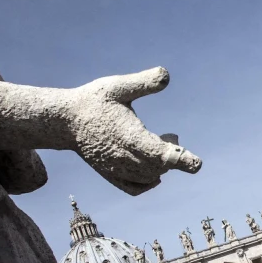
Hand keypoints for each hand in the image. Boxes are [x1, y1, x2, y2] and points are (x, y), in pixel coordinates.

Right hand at [64, 67, 201, 194]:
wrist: (64, 121)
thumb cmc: (92, 100)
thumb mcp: (118, 86)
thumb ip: (143, 82)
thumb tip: (166, 74)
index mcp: (130, 137)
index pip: (161, 156)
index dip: (181, 160)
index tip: (196, 163)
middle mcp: (125, 158)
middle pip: (160, 167)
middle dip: (173, 154)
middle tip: (172, 136)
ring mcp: (117, 169)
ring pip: (150, 177)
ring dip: (161, 164)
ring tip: (160, 142)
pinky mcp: (111, 175)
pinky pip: (136, 188)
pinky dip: (149, 182)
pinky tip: (154, 171)